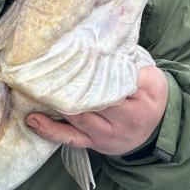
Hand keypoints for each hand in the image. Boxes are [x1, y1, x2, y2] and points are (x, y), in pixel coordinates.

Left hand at [25, 66, 168, 156]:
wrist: (157, 128)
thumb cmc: (148, 96)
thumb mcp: (150, 76)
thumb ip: (127, 62)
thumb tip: (99, 45)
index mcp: (144, 96)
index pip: (115, 81)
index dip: (93, 69)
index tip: (73, 54)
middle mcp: (127, 119)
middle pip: (94, 100)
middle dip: (69, 86)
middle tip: (45, 69)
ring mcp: (108, 134)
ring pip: (79, 118)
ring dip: (55, 104)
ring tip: (32, 90)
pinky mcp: (95, 144)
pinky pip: (71, 139)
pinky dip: (50, 130)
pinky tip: (33, 120)